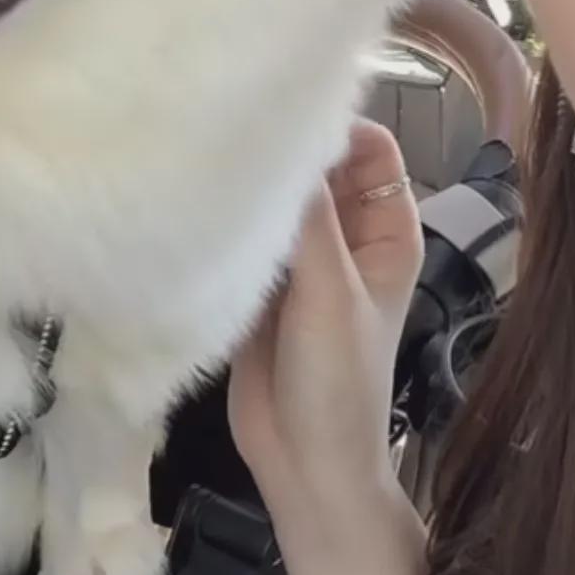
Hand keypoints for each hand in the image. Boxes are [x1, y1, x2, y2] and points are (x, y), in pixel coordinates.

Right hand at [230, 119, 421, 520]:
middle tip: (226, 117)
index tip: (282, 107)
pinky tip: (188, 197)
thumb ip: (309, 219)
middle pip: (317, 168)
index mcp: (386, 230)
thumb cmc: (338, 382)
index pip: (368, 148)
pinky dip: (224, 219)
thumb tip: (283, 139)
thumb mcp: (331, 293)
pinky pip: (244, 234)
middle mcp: (346, 236)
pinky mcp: (257, 285)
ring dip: (248, 183)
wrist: (304, 468)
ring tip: (199, 149)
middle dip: (282, 148)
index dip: (334, 124)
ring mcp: (300, 261)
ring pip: (275, 200)